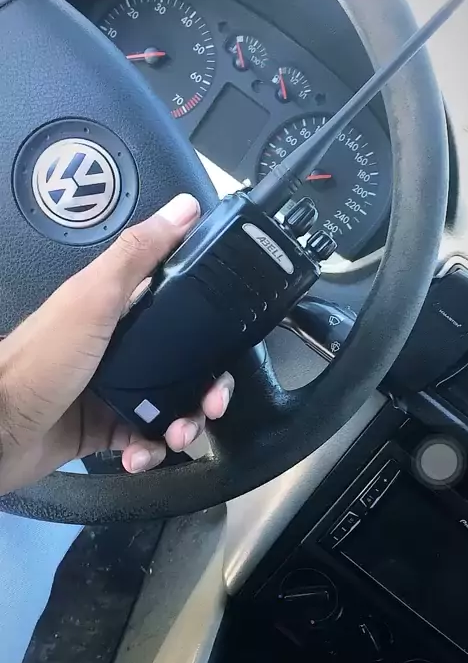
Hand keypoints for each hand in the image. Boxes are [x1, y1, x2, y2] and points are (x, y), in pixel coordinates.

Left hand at [0, 194, 233, 495]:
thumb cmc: (43, 360)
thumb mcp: (93, 298)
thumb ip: (138, 255)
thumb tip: (185, 207)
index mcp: (119, 311)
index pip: (181, 313)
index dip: (213, 331)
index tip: (229, 351)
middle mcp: (120, 350)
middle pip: (184, 368)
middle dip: (205, 391)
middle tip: (211, 407)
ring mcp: (113, 391)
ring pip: (169, 407)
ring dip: (182, 425)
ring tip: (175, 438)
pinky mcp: (104, 429)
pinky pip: (143, 439)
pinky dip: (149, 450)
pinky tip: (140, 455)